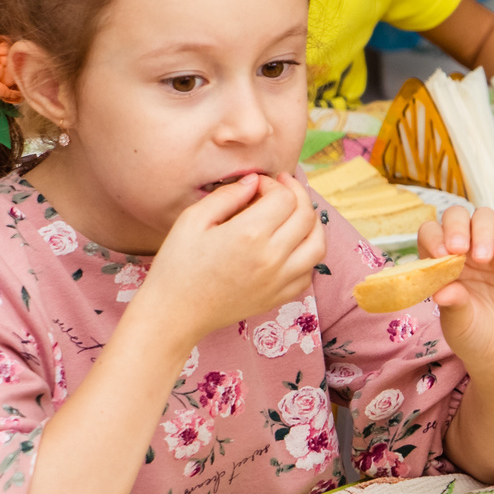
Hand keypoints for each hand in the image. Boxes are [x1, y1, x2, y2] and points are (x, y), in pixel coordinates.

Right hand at [134, 174, 325, 343]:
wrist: (175, 312)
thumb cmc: (178, 265)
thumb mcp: (193, 220)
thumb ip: (227, 195)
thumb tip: (253, 181)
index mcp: (249, 234)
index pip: (284, 198)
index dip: (273, 184)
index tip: (258, 184)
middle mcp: (272, 257)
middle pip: (306, 216)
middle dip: (296, 194)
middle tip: (281, 188)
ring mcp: (279, 280)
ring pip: (318, 244)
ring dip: (311, 223)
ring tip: (295, 212)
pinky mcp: (279, 297)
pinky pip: (309, 271)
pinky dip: (307, 253)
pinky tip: (291, 244)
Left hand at [419, 206, 493, 380]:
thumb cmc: (474, 335)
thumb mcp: (457, 323)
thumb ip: (452, 304)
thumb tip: (441, 291)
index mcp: (440, 262)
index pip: (431, 234)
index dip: (433, 237)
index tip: (439, 255)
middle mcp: (464, 251)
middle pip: (456, 216)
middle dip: (455, 226)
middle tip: (458, 249)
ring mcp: (491, 249)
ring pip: (483, 217)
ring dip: (480, 230)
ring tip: (482, 257)